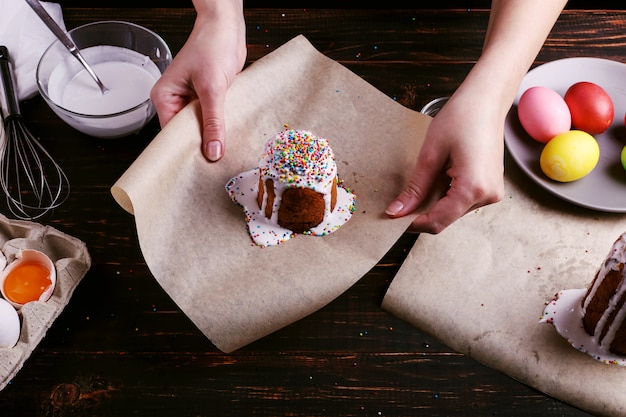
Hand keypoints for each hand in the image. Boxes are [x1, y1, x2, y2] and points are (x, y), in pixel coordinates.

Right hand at [150, 0, 245, 160]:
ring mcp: (192, 100)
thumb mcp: (213, 88)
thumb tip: (213, 151)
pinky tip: (231, 137)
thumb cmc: (212, 46)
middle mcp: (175, 101)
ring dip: (213, 136)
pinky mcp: (209, 98)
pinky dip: (221, 126)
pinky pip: (213, 119)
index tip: (198, 169)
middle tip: (215, 165)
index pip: (171, 134)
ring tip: (224, 154)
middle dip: (201, 146)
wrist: (228, 26)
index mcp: (165, 97)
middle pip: (186, 134)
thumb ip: (213, 121)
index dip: (185, 151)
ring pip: (202, 128)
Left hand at [385, 93, 504, 233]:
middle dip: (422, 213)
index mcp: (473, 189)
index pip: (437, 222)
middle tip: (401, 201)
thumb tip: (396, 212)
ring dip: (434, 204)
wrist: (486, 100)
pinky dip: (446, 196)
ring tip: (425, 180)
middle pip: (445, 219)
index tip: (393, 218)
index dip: (413, 224)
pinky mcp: (491, 187)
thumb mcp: (431, 154)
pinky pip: (463, 201)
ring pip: (453, 211)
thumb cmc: (461, 118)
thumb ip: (415, 188)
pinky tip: (440, 176)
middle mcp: (488, 196)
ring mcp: (492, 193)